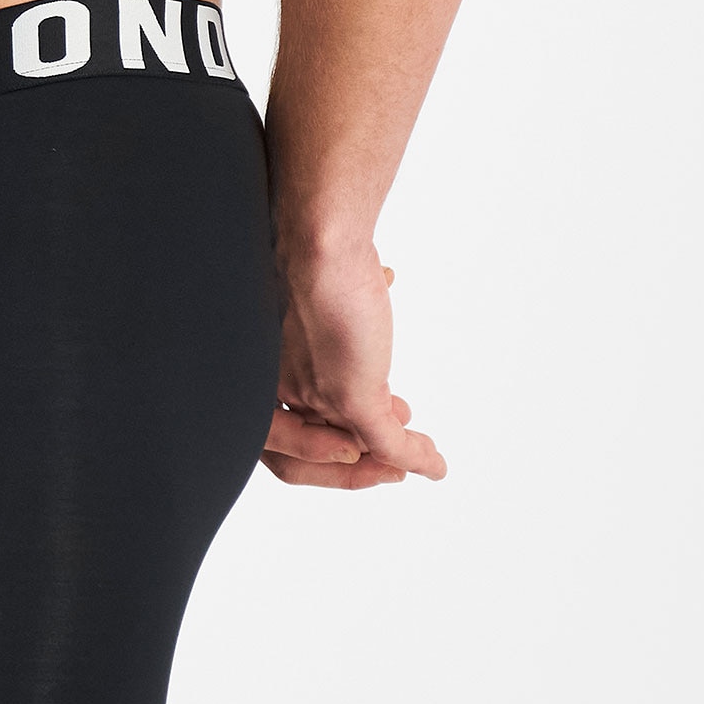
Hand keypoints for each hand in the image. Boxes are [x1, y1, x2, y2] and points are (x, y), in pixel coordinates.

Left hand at [261, 251, 446, 488]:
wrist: (318, 240)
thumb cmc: (314, 253)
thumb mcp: (325, 291)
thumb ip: (338, 312)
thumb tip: (374, 300)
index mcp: (269, 366)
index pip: (290, 420)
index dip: (323, 431)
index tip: (363, 423)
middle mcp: (284, 388)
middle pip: (313, 447)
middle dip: (352, 456)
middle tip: (389, 449)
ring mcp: (316, 395)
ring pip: (352, 451)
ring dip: (385, 461)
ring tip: (413, 455)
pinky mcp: (349, 395)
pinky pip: (386, 443)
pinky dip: (414, 458)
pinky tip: (434, 464)